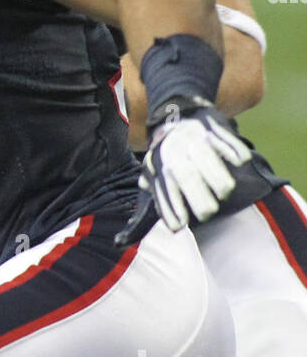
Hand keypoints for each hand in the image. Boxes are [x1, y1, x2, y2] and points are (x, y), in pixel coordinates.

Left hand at [116, 97, 250, 245]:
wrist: (175, 113)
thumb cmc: (165, 161)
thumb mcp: (150, 182)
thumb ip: (141, 215)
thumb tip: (117, 242)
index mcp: (158, 167)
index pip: (163, 189)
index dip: (169, 208)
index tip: (177, 227)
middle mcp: (174, 152)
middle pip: (184, 174)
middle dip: (194, 194)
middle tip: (207, 214)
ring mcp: (193, 138)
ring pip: (204, 155)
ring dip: (216, 174)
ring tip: (225, 192)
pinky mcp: (211, 127)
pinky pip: (222, 138)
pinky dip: (231, 149)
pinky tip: (239, 161)